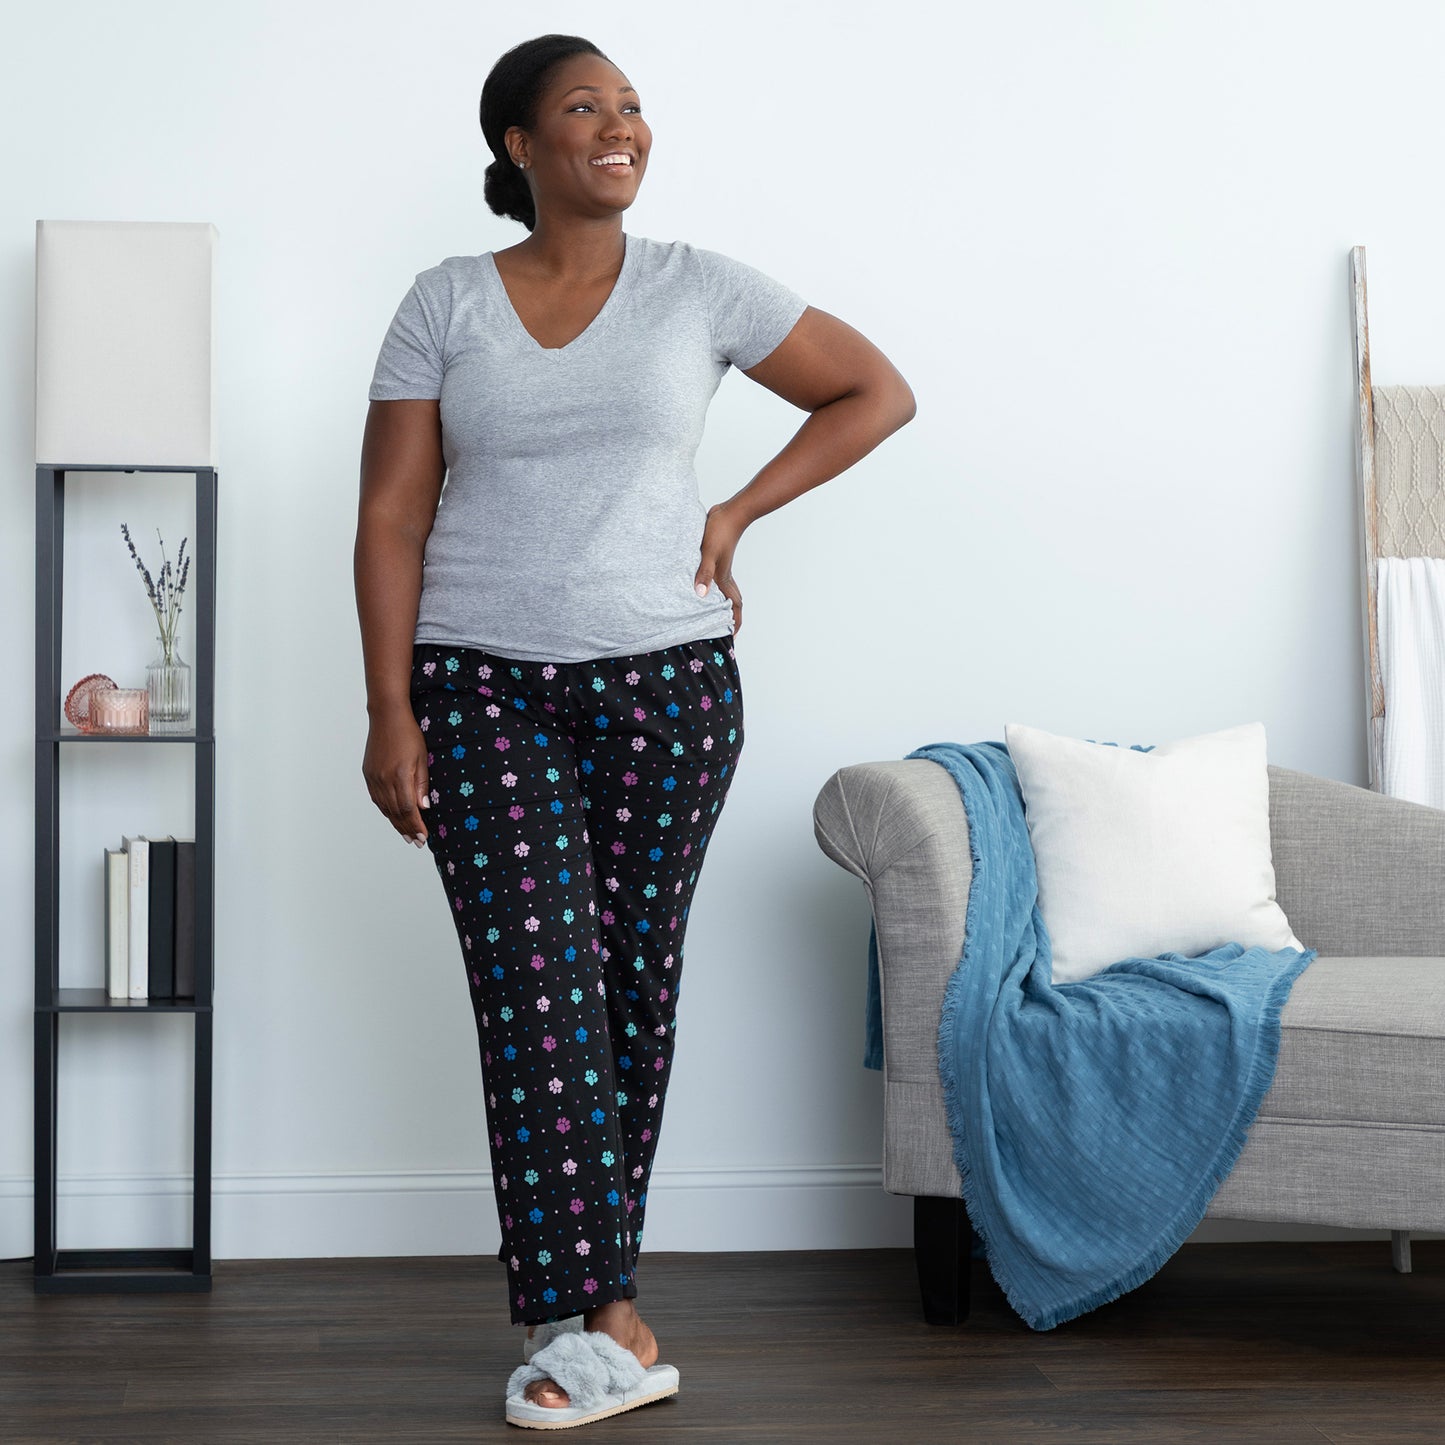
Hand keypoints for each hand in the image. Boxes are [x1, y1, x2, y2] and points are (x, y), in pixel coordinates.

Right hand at [362, 704, 431, 847]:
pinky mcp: (368, 774)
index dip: (416, 825)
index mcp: (400, 776)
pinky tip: (393, 817)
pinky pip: (376, 799)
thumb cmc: (409, 734)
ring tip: (406, 835)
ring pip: (385, 808)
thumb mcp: (422, 758)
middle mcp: (384, 780)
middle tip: (416, 842)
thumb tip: (424, 808)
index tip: (423, 837)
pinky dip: (385, 810)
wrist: (386, 717)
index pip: (408, 809)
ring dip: (396, 823)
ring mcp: (373, 778)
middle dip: (407, 829)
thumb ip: (422, 784)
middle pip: (396, 812)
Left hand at [694, 501, 747, 636]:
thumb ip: (704, 573)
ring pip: (723, 593)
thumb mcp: (709, 552)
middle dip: (728, 619)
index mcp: (724, 580)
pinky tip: (700, 589)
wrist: (729, 512)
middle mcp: (724, 577)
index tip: (729, 639)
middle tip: (719, 633)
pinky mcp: (715, 560)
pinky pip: (714, 581)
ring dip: (720, 605)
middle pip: (730, 604)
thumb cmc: (720, 531)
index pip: (733, 608)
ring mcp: (721, 569)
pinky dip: (711, 589)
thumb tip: (700, 595)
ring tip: (709, 616)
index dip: (733, 624)